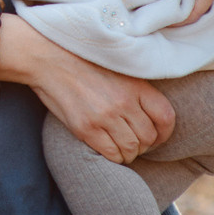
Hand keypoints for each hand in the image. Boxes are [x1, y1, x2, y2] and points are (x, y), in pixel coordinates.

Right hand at [0, 16, 174, 162]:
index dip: (165, 133)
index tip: (157, 136)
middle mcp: (124, 102)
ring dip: (128, 152)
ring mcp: (105, 116)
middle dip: (143, 144)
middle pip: (148, 138)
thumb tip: (150, 117)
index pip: (166, 118)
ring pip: (131, 149)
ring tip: (119, 146)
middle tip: (132, 141)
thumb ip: (136, 91)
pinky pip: (111, 154)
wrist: (48, 58)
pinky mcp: (86, 128)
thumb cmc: (82, 63)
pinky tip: (107, 148)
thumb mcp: (117, 69)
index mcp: (136, 85)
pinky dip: (113, 156)